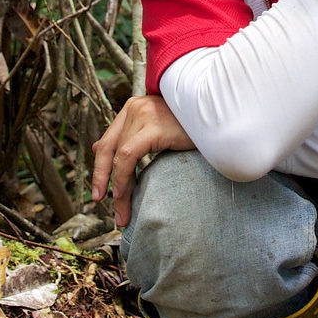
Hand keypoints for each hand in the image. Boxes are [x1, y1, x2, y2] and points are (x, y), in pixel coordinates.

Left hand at [91, 95, 193, 226]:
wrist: (220, 119)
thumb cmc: (194, 128)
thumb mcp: (158, 133)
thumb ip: (131, 139)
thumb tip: (97, 148)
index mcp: (134, 107)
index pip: (109, 140)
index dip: (101, 166)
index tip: (100, 190)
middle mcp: (135, 107)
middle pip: (109, 147)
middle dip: (101, 176)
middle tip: (99, 200)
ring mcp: (143, 114)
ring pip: (118, 155)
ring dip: (116, 187)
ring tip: (120, 210)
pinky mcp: (153, 126)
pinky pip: (128, 156)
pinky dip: (122, 177)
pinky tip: (123, 194)